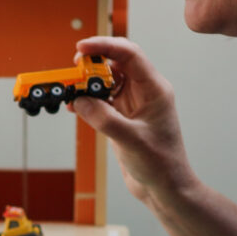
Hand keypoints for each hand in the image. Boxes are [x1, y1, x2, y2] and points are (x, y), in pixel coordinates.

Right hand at [67, 37, 196, 209]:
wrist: (166, 189)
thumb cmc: (160, 164)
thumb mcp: (131, 140)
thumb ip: (104, 119)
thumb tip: (79, 100)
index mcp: (155, 89)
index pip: (129, 54)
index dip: (105, 46)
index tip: (81, 48)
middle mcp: (145, 92)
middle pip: (117, 63)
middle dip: (94, 62)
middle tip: (73, 70)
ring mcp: (133, 105)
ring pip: (107, 81)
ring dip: (88, 82)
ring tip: (70, 89)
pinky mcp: (122, 118)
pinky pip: (102, 100)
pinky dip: (87, 100)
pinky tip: (74, 106)